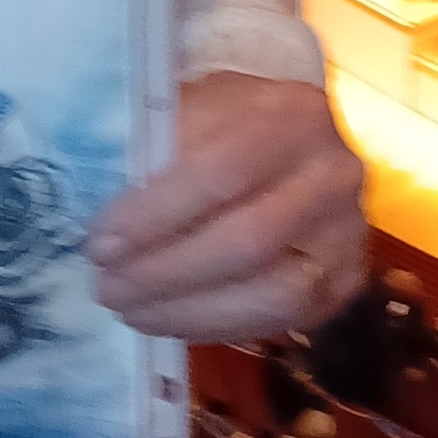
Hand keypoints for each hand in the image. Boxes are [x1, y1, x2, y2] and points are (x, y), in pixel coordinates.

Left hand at [86, 73, 365, 342]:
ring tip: (129, 309)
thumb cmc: (218, 123)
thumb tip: (88, 206)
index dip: (155, 216)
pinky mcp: (346, 280)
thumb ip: (147, 154)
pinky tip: (169, 318)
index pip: (222, 172)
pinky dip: (217, 325)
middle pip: (248, 240)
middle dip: (165, 274)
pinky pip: (283, 321)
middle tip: (105, 288)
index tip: (98, 244)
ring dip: (189, 311)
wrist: (287, 140)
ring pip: (274, 293)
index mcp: (292, 113)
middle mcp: (335, 172)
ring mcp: (349, 231)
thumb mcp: (184, 112)